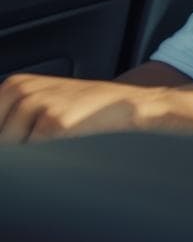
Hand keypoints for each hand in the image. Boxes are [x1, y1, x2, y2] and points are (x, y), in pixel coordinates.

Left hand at [0, 73, 192, 143]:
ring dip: (28, 153)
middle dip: (13, 145)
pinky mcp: (53, 122)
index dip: (5, 135)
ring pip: (9, 145)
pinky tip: (65, 144)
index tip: (20, 140)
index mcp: (16, 84)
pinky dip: (44, 156)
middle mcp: (21, 90)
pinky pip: (30, 152)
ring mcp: (36, 104)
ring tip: (58, 141)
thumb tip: (2, 137)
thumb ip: (15, 113)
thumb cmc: (89, 107)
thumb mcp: (45, 99)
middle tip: (43, 140)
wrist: (130, 105)